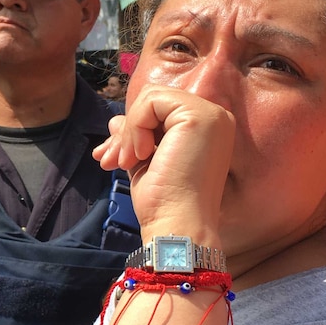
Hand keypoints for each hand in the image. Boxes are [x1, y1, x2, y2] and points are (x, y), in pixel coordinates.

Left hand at [93, 85, 234, 235]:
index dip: (130, 130)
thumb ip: (135, 137)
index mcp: (206, 128)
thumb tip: (116, 120)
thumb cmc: (164, 202)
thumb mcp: (143, 161)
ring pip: (150, 98)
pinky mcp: (199, 116)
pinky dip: (136, 128)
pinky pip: (150, 102)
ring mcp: (211, 115)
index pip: (159, 110)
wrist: (177, 225)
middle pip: (153, 100)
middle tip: (110, 161)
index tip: (110, 159)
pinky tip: (141, 155)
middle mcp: (215, 117)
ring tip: (126, 162)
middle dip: (125, 131)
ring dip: (130, 132)